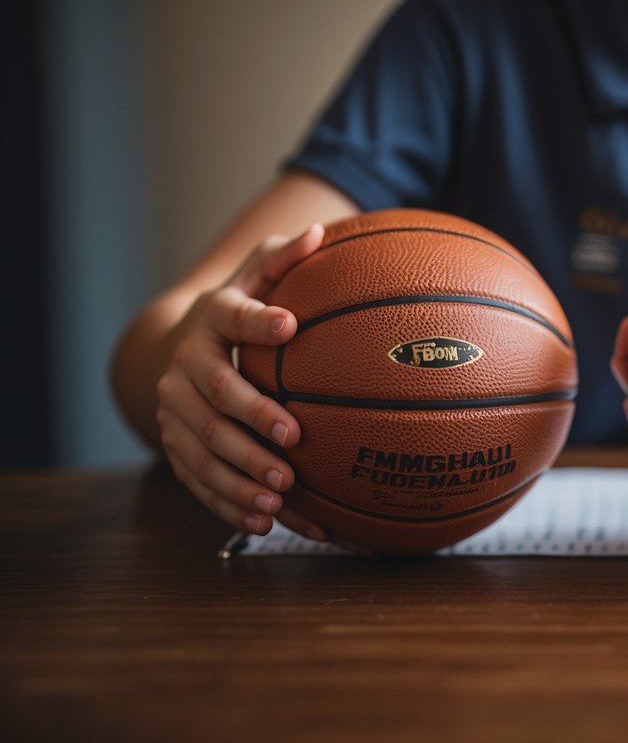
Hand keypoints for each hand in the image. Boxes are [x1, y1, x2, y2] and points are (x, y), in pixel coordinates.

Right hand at [155, 224, 328, 538]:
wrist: (178, 349)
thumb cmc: (241, 311)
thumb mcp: (258, 277)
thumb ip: (285, 259)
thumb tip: (323, 232)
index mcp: (213, 319)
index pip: (232, 314)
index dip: (258, 319)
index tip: (289, 325)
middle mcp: (186, 365)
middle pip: (214, 395)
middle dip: (251, 419)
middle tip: (292, 439)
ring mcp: (176, 412)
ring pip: (203, 447)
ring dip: (240, 474)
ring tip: (280, 494)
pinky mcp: (176, 448)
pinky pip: (201, 482)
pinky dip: (233, 504)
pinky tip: (269, 522)